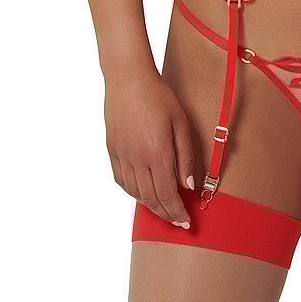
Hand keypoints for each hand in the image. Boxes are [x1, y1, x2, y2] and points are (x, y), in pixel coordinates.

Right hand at [104, 55, 195, 228]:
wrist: (128, 78)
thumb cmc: (159, 96)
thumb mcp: (181, 123)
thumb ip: (185, 156)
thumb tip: (188, 185)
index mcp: (157, 152)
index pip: (167, 194)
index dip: (177, 212)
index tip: (186, 222)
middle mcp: (137, 158)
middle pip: (151, 198)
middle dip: (165, 214)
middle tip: (177, 221)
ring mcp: (122, 155)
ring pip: (135, 192)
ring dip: (150, 205)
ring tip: (163, 209)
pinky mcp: (112, 150)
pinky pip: (121, 180)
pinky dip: (133, 192)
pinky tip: (142, 192)